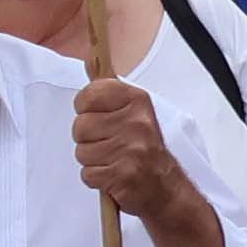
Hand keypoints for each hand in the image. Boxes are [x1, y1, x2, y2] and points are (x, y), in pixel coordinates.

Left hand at [70, 70, 175, 218]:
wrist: (166, 188)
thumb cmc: (144, 148)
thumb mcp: (133, 111)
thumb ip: (107, 90)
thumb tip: (89, 59)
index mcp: (137, 101)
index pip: (89, 95)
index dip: (85, 109)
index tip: (98, 117)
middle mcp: (136, 122)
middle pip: (80, 126)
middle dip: (88, 139)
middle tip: (110, 145)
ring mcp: (131, 149)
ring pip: (82, 152)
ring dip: (92, 160)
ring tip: (113, 161)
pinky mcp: (124, 174)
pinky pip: (88, 174)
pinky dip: (97, 178)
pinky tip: (114, 175)